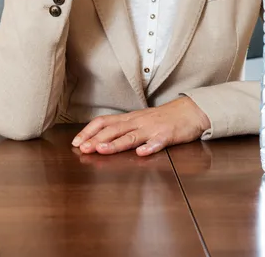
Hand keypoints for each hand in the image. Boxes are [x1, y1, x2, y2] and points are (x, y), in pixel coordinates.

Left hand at [71, 97, 210, 156]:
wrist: (189, 111)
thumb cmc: (163, 118)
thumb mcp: (140, 120)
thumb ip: (123, 128)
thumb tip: (100, 139)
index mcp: (130, 118)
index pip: (105, 121)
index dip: (89, 131)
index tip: (76, 142)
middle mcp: (138, 121)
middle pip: (114, 129)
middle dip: (97, 139)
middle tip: (83, 149)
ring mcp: (152, 128)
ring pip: (132, 136)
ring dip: (116, 143)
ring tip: (103, 150)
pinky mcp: (167, 135)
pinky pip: (158, 142)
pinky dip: (149, 147)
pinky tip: (142, 153)